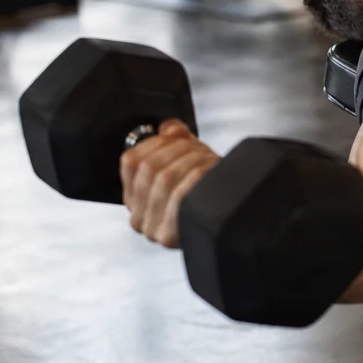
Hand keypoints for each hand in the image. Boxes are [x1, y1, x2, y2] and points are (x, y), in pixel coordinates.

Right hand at [119, 119, 220, 247]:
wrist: (231, 224)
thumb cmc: (208, 195)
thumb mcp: (189, 162)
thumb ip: (175, 141)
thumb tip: (169, 127)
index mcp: (135, 198)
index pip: (131, 161)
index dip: (156, 142)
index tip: (177, 136)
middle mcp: (138, 216)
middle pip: (150, 167)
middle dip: (179, 150)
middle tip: (200, 148)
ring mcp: (151, 228)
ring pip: (165, 178)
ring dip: (192, 161)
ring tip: (209, 159)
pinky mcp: (168, 236)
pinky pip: (179, 196)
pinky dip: (197, 177)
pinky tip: (209, 172)